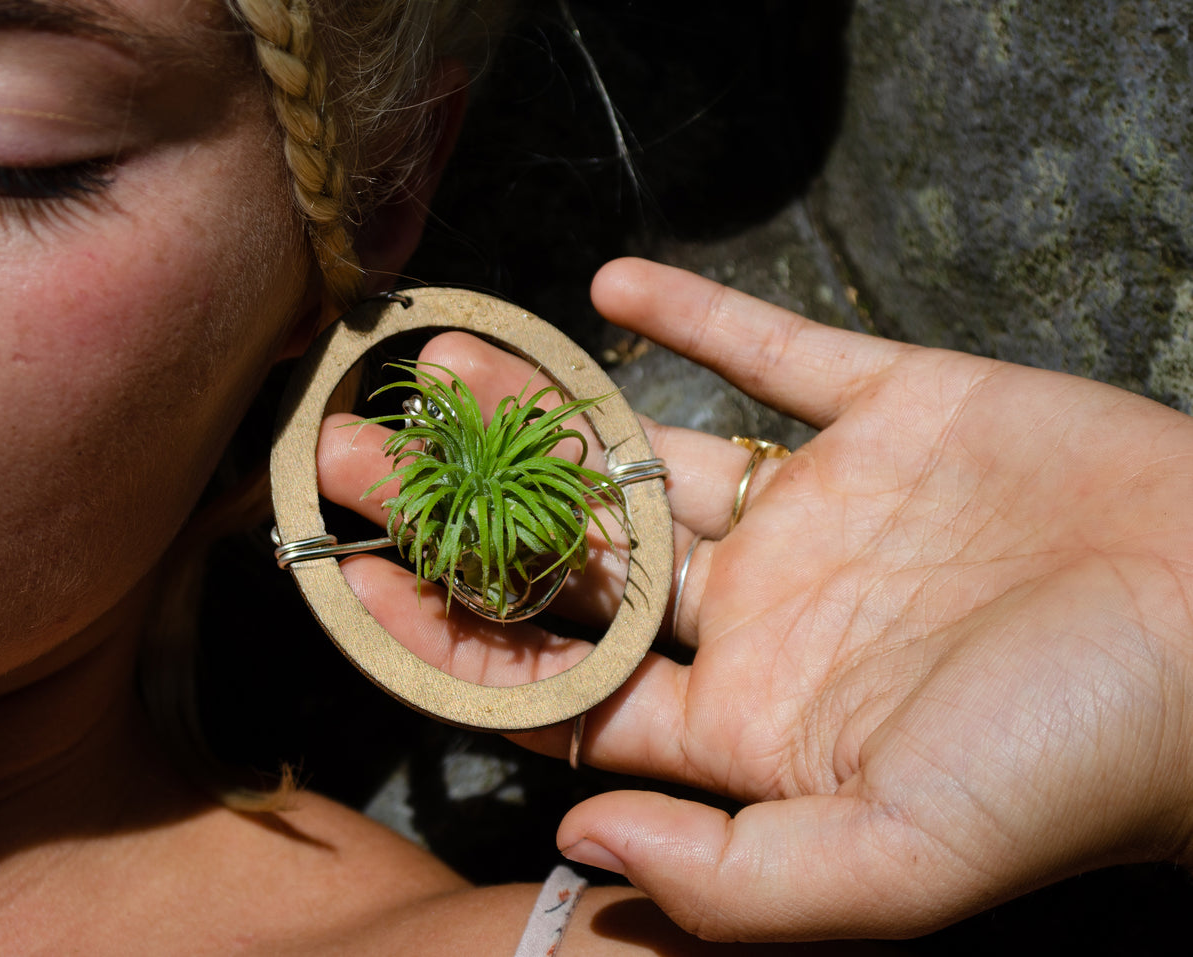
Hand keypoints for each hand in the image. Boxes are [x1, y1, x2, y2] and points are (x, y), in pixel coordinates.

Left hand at [316, 258, 1192, 940]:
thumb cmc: (1078, 763)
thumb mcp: (898, 862)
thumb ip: (732, 878)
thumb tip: (576, 845)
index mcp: (744, 720)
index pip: (560, 681)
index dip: (451, 639)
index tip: (353, 583)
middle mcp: (763, 613)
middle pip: (575, 557)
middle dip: (457, 511)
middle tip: (345, 453)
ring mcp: (824, 509)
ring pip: (649, 448)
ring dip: (546, 403)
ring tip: (437, 360)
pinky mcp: (893, 414)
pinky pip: (776, 354)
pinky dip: (700, 318)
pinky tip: (611, 288)